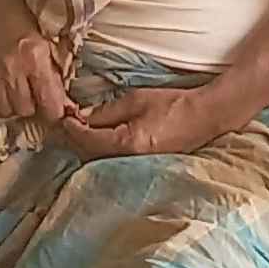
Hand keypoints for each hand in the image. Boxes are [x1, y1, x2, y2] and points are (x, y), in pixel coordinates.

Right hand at [0, 29, 74, 122]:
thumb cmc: (23, 22)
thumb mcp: (47, 44)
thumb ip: (55, 74)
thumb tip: (64, 104)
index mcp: (35, 60)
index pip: (50, 106)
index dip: (54, 110)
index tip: (54, 107)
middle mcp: (12, 71)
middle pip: (26, 111)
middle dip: (33, 105)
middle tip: (33, 91)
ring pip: (6, 111)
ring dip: (13, 104)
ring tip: (16, 88)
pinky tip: (1, 85)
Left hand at [57, 83, 228, 158]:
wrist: (204, 117)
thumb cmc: (173, 105)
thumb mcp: (135, 100)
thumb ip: (106, 111)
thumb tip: (83, 116)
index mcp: (125, 143)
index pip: (86, 139)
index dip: (71, 128)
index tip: (64, 116)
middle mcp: (128, 160)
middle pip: (89, 154)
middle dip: (76, 138)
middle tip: (69, 122)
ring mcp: (136, 167)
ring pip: (100, 160)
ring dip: (88, 146)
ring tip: (84, 129)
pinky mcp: (142, 166)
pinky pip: (113, 161)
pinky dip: (102, 150)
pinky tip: (102, 139)